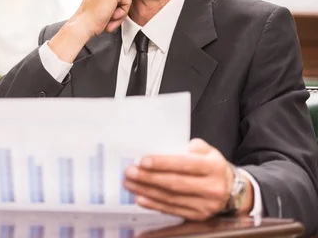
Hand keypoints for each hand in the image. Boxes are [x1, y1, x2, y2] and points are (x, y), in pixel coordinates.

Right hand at [48, 0, 130, 62]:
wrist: (82, 25)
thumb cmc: (89, 17)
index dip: (112, 5)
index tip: (101, 10)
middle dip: (116, 9)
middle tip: (104, 15)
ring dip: (118, 13)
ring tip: (106, 17)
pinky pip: (127, 3)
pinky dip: (121, 15)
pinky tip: (108, 16)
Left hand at [123, 138, 252, 220]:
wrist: (233, 191)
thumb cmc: (214, 167)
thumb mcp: (208, 151)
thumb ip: (190, 146)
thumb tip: (165, 147)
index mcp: (214, 168)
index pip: (184, 165)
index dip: (162, 163)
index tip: (142, 161)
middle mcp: (211, 188)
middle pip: (174, 183)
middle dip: (148, 177)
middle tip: (129, 172)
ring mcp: (205, 205)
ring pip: (170, 198)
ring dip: (146, 191)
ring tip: (129, 183)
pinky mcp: (198, 216)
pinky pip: (172, 210)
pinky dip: (154, 204)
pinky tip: (140, 198)